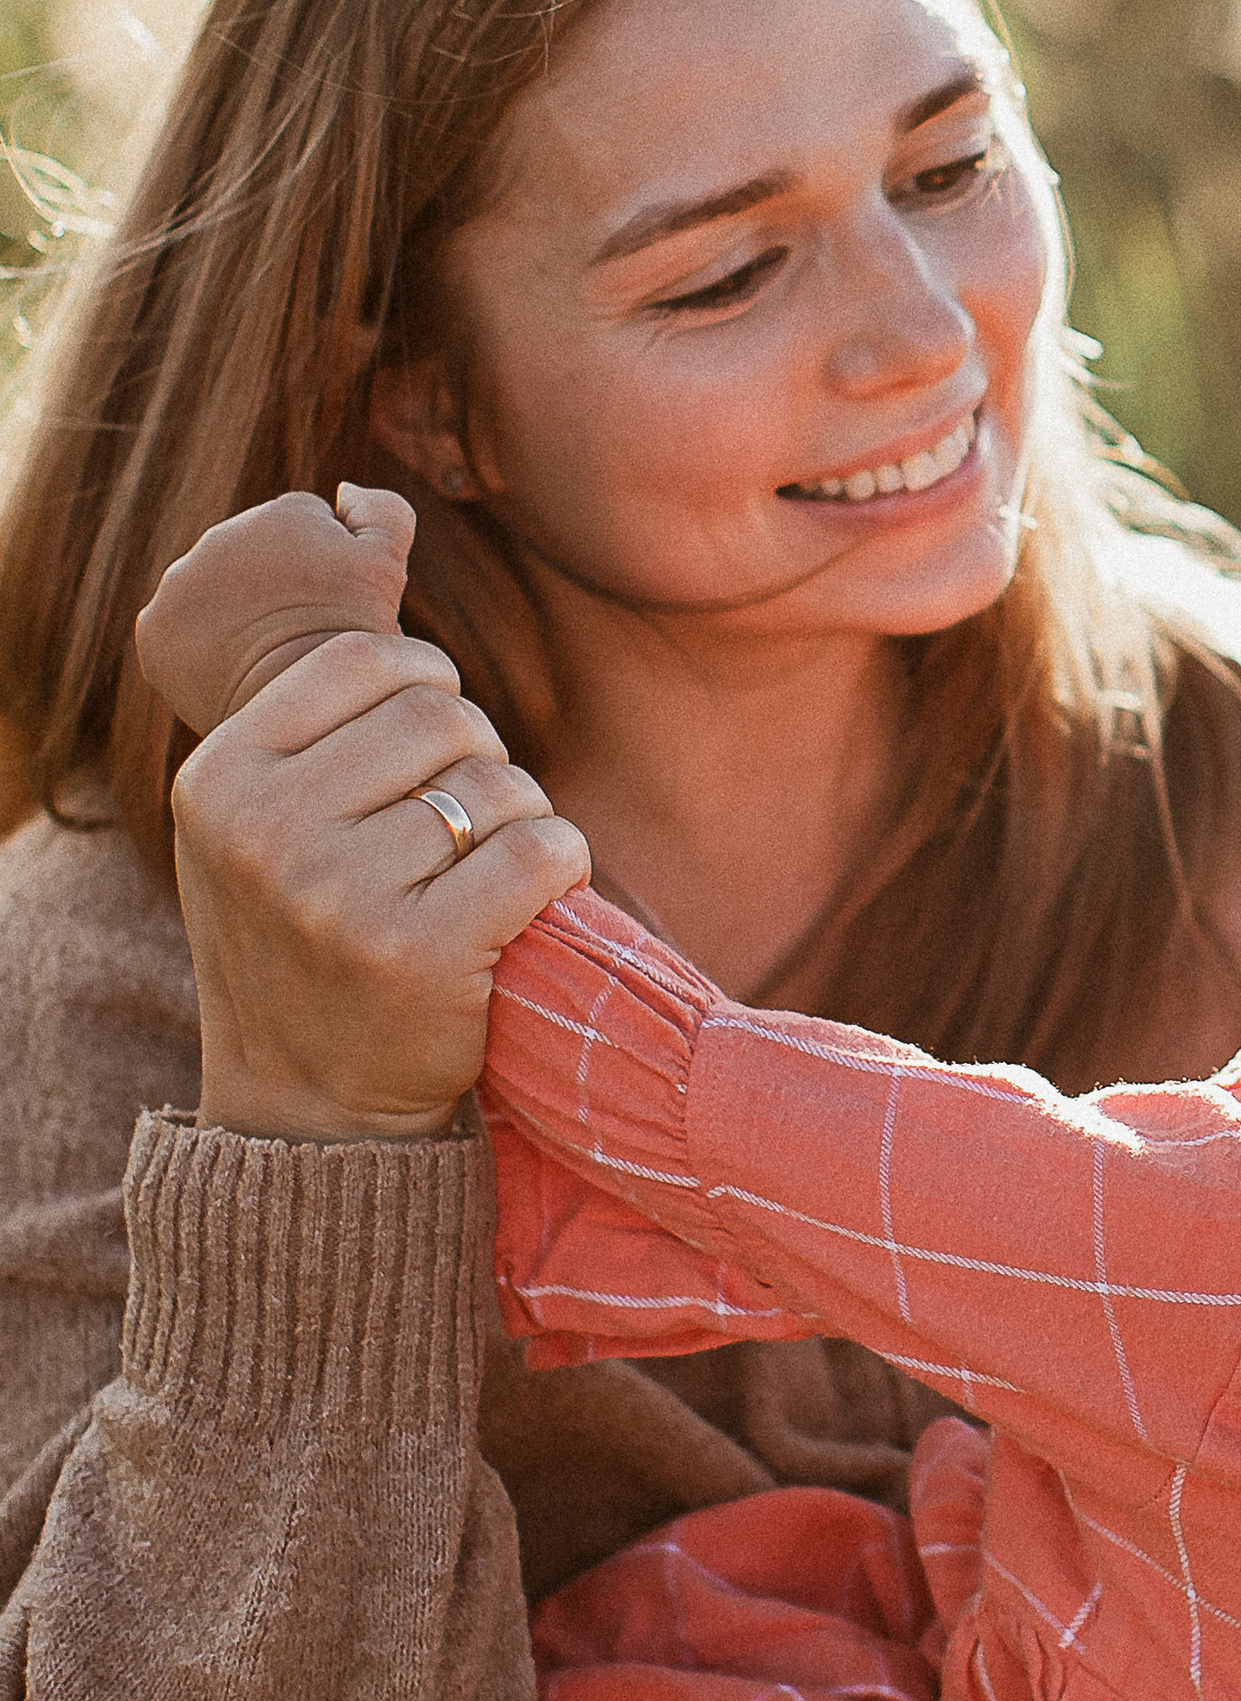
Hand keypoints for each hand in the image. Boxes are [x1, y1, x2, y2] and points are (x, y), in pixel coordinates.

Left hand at [138, 481, 415, 737]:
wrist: (309, 714)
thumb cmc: (358, 645)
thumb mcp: (390, 569)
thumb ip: (381, 510)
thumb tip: (343, 490)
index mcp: (283, 515)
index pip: (303, 531)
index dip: (326, 572)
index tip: (335, 608)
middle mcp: (221, 537)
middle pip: (252, 560)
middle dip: (274, 590)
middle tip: (301, 636)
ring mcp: (181, 582)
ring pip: (213, 595)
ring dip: (235, 616)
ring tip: (268, 657)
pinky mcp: (155, 630)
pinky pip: (178, 632)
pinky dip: (200, 651)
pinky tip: (232, 672)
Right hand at [173, 630, 588, 1144]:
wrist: (306, 1111)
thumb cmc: (298, 947)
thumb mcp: (251, 831)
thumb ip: (307, 732)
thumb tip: (397, 589)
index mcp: (220, 780)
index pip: (364, 662)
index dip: (427, 682)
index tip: (439, 739)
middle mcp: (267, 830)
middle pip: (441, 714)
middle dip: (480, 755)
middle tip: (471, 820)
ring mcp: (340, 894)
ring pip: (499, 784)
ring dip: (520, 819)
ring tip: (487, 874)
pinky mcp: (422, 953)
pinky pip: (540, 850)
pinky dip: (561, 864)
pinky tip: (530, 898)